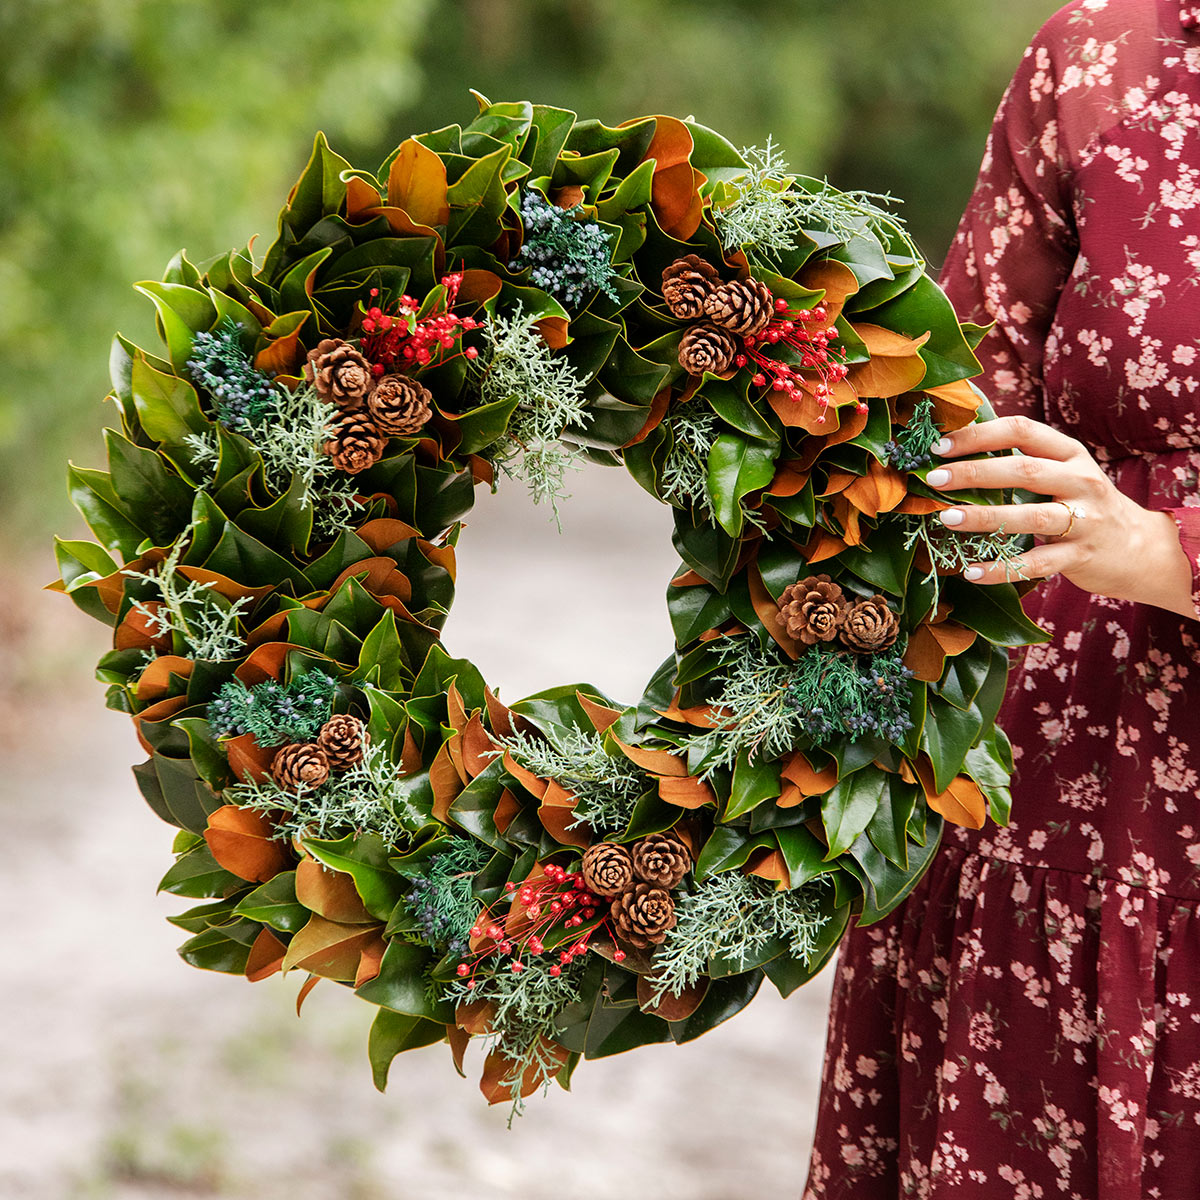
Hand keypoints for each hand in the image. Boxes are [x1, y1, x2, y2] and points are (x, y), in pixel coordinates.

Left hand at [925, 415, 1195, 616]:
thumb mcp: (1064, 472)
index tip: (940, 446)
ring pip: (1029, 516)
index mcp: (1069, 453)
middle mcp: (1080, 481)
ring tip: (945, 518)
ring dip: (984, 517)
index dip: (979, 435)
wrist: (1142, 548)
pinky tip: (971, 571)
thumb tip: (957, 452)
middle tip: (933, 479)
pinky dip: (1002, 568)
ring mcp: (1084, 520)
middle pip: (1023, 470)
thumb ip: (1023, 461)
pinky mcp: (1081, 557)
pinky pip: (1036, 564)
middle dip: (974, 472)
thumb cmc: (1084, 505)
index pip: (1021, 430)